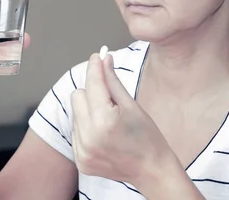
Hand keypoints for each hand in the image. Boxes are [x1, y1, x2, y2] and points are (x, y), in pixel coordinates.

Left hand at [70, 52, 169, 185]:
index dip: (95, 67)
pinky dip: (87, 129)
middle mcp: (89, 136)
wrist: (152, 171)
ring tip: (110, 122)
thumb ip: (113, 81)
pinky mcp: (80, 160)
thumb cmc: (148, 137)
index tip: (97, 56)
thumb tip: (104, 58)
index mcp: (105, 120)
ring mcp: (83, 151)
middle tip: (110, 100)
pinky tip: (105, 136)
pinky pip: (76, 132)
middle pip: (78, 95)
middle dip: (92, 92)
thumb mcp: (132, 105)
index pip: (93, 83)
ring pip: (76, 114)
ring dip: (89, 111)